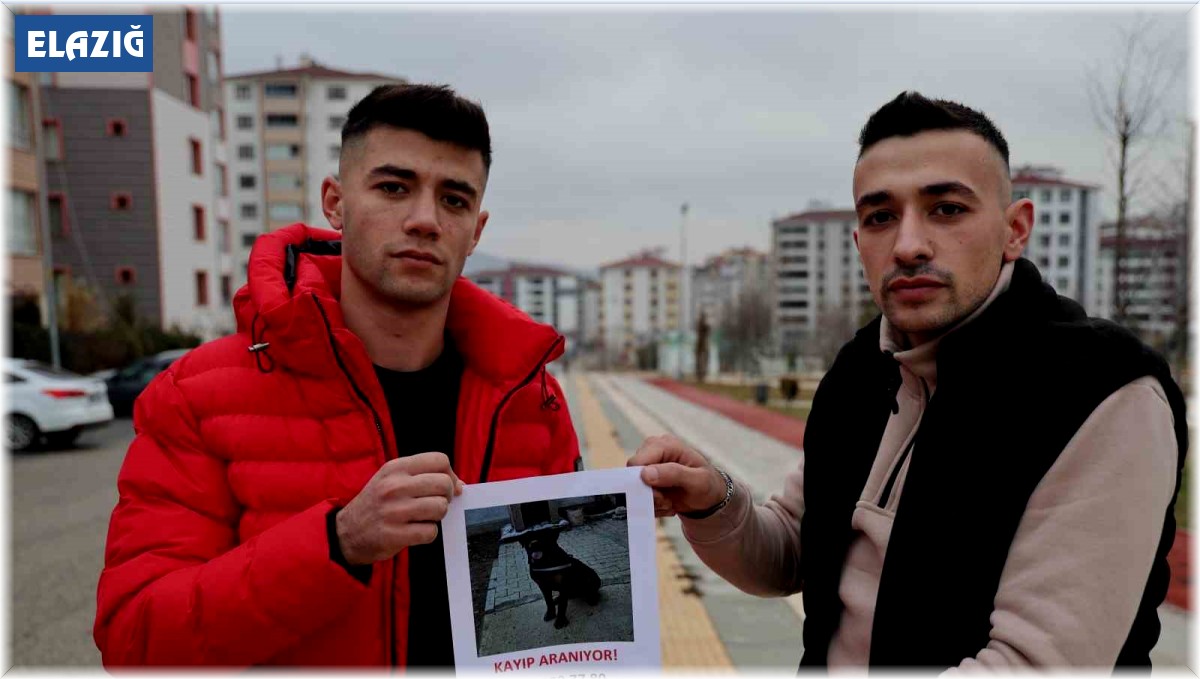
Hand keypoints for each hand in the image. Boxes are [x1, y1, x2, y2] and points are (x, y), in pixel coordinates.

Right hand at [336, 452, 463, 564]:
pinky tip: (415, 531)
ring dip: (437, 516)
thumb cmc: (377, 503)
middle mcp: (394, 486)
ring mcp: (394, 511)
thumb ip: (424, 476)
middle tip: (435, 504)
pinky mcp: (394, 534)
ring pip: (440, 508)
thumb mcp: (392, 478)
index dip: (450, 474)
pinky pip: (431, 532)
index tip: (446, 487)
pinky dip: (428, 534)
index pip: (439, 460)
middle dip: (447, 497)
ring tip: (423, 518)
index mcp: (395, 468)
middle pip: (444, 484)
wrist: (346, 532)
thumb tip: (460, 485)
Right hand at [627, 435, 726, 517]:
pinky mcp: (645, 479)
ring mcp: (647, 465)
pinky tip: (667, 504)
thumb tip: (645, 474)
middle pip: (633, 477)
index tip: (661, 496)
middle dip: (650, 494)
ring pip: (634, 489)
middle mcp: (652, 451)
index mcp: (665, 445)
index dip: (643, 481)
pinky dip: (652, 505)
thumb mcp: (698, 480)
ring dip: (652, 502)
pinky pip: (638, 497)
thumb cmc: (706, 483)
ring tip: (670, 503)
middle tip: (667, 502)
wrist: (708, 496)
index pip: (637, 462)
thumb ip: (674, 474)